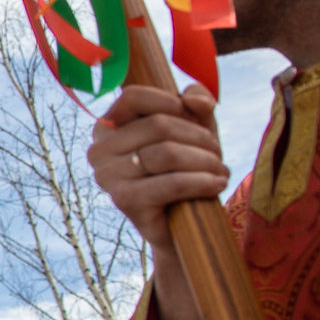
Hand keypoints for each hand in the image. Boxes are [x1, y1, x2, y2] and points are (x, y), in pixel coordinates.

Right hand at [88, 84, 229, 251]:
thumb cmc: (185, 168)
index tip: (196, 116)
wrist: (180, 222)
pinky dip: (201, 182)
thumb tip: (196, 99)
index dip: (170, 101)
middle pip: (158, 125)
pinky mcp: (124, 200)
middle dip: (199, 137)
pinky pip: (170, 184)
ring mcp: (107, 176)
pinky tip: (217, 184)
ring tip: (220, 171)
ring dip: (205, 161)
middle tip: (217, 153)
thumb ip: (196, 102)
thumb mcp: (194, 127)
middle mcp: (99, 150)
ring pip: (167, 153)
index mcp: (107, 128)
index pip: (133, 97)